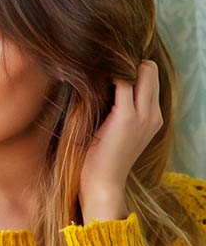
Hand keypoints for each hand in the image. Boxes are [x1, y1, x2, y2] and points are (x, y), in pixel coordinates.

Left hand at [78, 60, 163, 222]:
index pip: (150, 78)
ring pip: (142, 71)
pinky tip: (92, 72)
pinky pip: (123, 82)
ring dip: (119, 65)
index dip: (131, 67)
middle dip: (127, 61)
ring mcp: (143, 115)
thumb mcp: (113, 131)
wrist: (103, 183)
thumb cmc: (99, 159)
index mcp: (152, 117)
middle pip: (150, 70)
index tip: (107, 64)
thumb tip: (98, 86)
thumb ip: (115, 110)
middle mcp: (153, 114)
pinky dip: (110, 72)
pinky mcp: (127, 117)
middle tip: (100, 62)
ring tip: (95, 65)